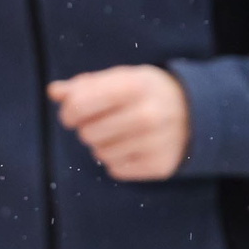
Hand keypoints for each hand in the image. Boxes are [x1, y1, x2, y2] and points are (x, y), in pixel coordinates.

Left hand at [47, 66, 191, 181]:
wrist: (195, 112)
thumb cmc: (146, 93)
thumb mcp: (121, 78)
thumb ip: (84, 85)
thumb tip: (54, 92)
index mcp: (134, 86)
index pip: (79, 105)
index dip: (69, 112)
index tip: (73, 114)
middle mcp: (147, 115)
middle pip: (87, 134)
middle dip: (89, 128)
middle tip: (107, 122)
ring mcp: (155, 142)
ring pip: (99, 154)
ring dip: (103, 145)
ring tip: (123, 133)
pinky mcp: (159, 165)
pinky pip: (115, 170)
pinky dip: (118, 161)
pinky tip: (134, 147)